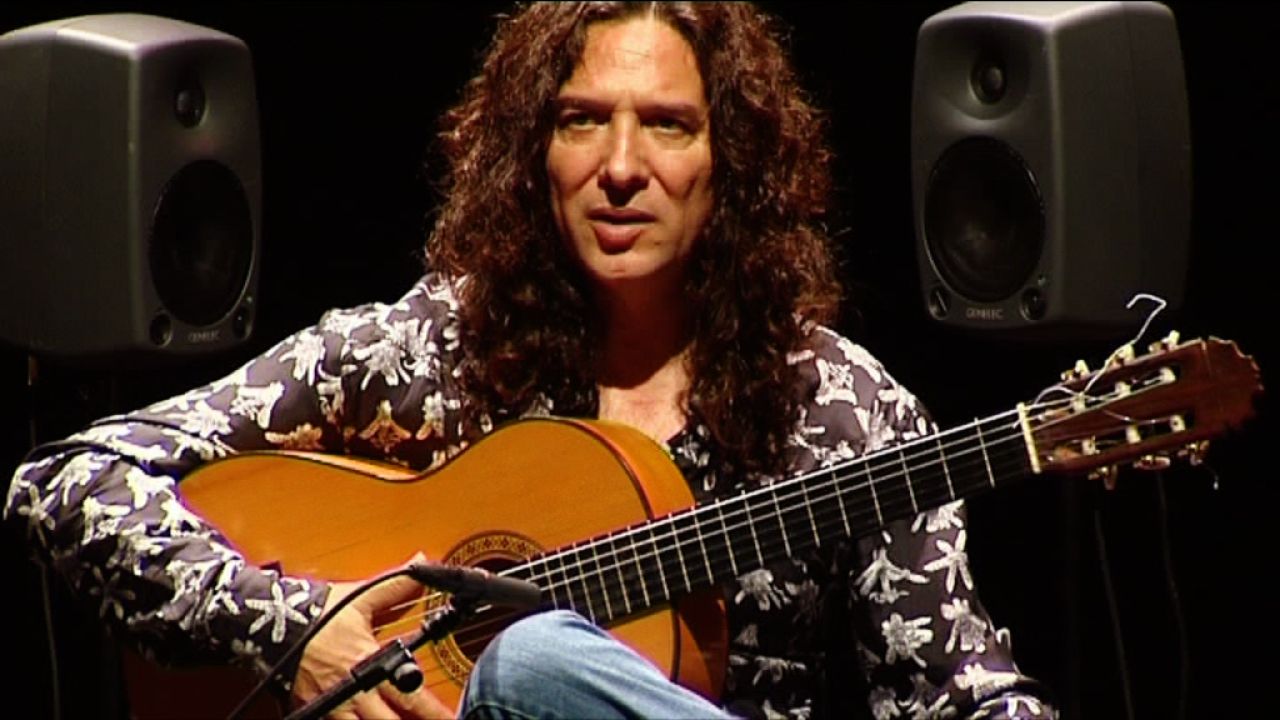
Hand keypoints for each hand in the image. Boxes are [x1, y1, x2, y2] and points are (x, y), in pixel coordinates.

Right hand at [293, 557, 453, 718]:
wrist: (272, 625)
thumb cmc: (318, 614)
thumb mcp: (361, 597)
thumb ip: (397, 586)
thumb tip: (423, 563)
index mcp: (371, 662)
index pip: (411, 694)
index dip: (433, 711)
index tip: (451, 717)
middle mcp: (354, 691)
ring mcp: (333, 707)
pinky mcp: (313, 713)